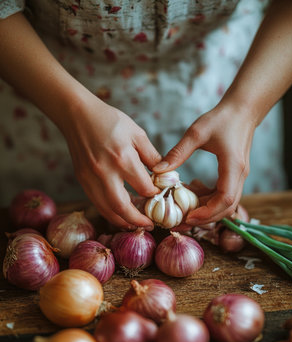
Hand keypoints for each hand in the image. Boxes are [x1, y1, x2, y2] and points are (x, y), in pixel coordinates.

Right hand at [61, 90, 160, 228]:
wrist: (78, 115)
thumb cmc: (110, 121)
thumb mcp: (137, 133)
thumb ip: (152, 156)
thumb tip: (164, 175)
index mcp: (123, 158)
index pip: (143, 187)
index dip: (154, 194)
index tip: (159, 195)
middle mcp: (105, 172)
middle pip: (122, 207)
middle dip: (137, 221)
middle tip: (149, 225)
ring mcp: (91, 178)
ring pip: (107, 210)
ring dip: (122, 222)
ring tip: (134, 225)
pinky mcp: (82, 180)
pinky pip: (97, 204)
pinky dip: (109, 213)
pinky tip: (119, 214)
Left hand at [153, 101, 254, 224]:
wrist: (242, 110)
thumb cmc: (221, 118)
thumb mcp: (196, 132)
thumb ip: (178, 152)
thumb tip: (158, 170)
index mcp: (233, 166)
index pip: (225, 199)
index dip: (208, 212)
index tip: (188, 217)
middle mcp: (239, 176)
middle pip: (228, 208)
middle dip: (206, 219)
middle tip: (182, 222)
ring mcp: (239, 177)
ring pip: (227, 205)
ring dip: (207, 212)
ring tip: (184, 214)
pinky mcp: (234, 176)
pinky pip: (224, 196)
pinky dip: (209, 202)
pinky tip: (193, 197)